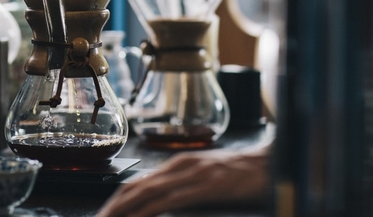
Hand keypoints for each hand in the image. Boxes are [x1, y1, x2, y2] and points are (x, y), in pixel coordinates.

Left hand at [96, 146, 270, 216]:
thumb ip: (182, 188)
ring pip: (145, 193)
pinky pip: (168, 200)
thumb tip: (161, 203)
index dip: (116, 199)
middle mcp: (177, 166)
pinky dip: (147, 210)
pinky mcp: (203, 186)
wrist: (270, 162)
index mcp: (176, 165)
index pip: (136, 182)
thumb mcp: (204, 178)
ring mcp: (189, 175)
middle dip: (111, 207)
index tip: (103, 214)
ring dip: (122, 209)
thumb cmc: (240, 174)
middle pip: (133, 187)